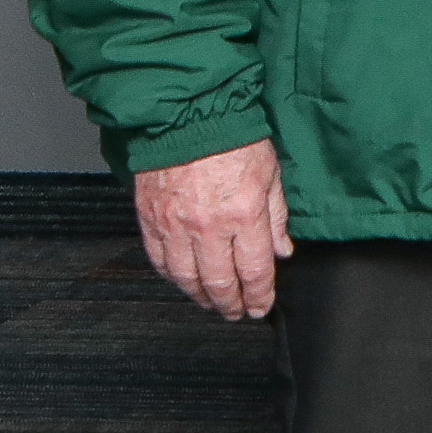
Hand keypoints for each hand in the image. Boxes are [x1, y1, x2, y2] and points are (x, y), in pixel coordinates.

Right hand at [136, 136, 289, 320]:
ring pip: (186, 278)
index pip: (253, 272)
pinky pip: (159, 261)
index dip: (258, 296)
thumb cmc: (234, 141)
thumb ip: (276, 219)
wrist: (186, 118)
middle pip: (219, 282)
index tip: (260, 308)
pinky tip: (183, 283)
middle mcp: (208, 228)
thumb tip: (282, 252)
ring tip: (212, 304)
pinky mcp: (150, 220)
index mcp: (244, 216)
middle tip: (235, 314)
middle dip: (230, 304)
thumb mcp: (271, 176)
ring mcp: (174, 226)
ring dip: (200, 297)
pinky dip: (172, 278)